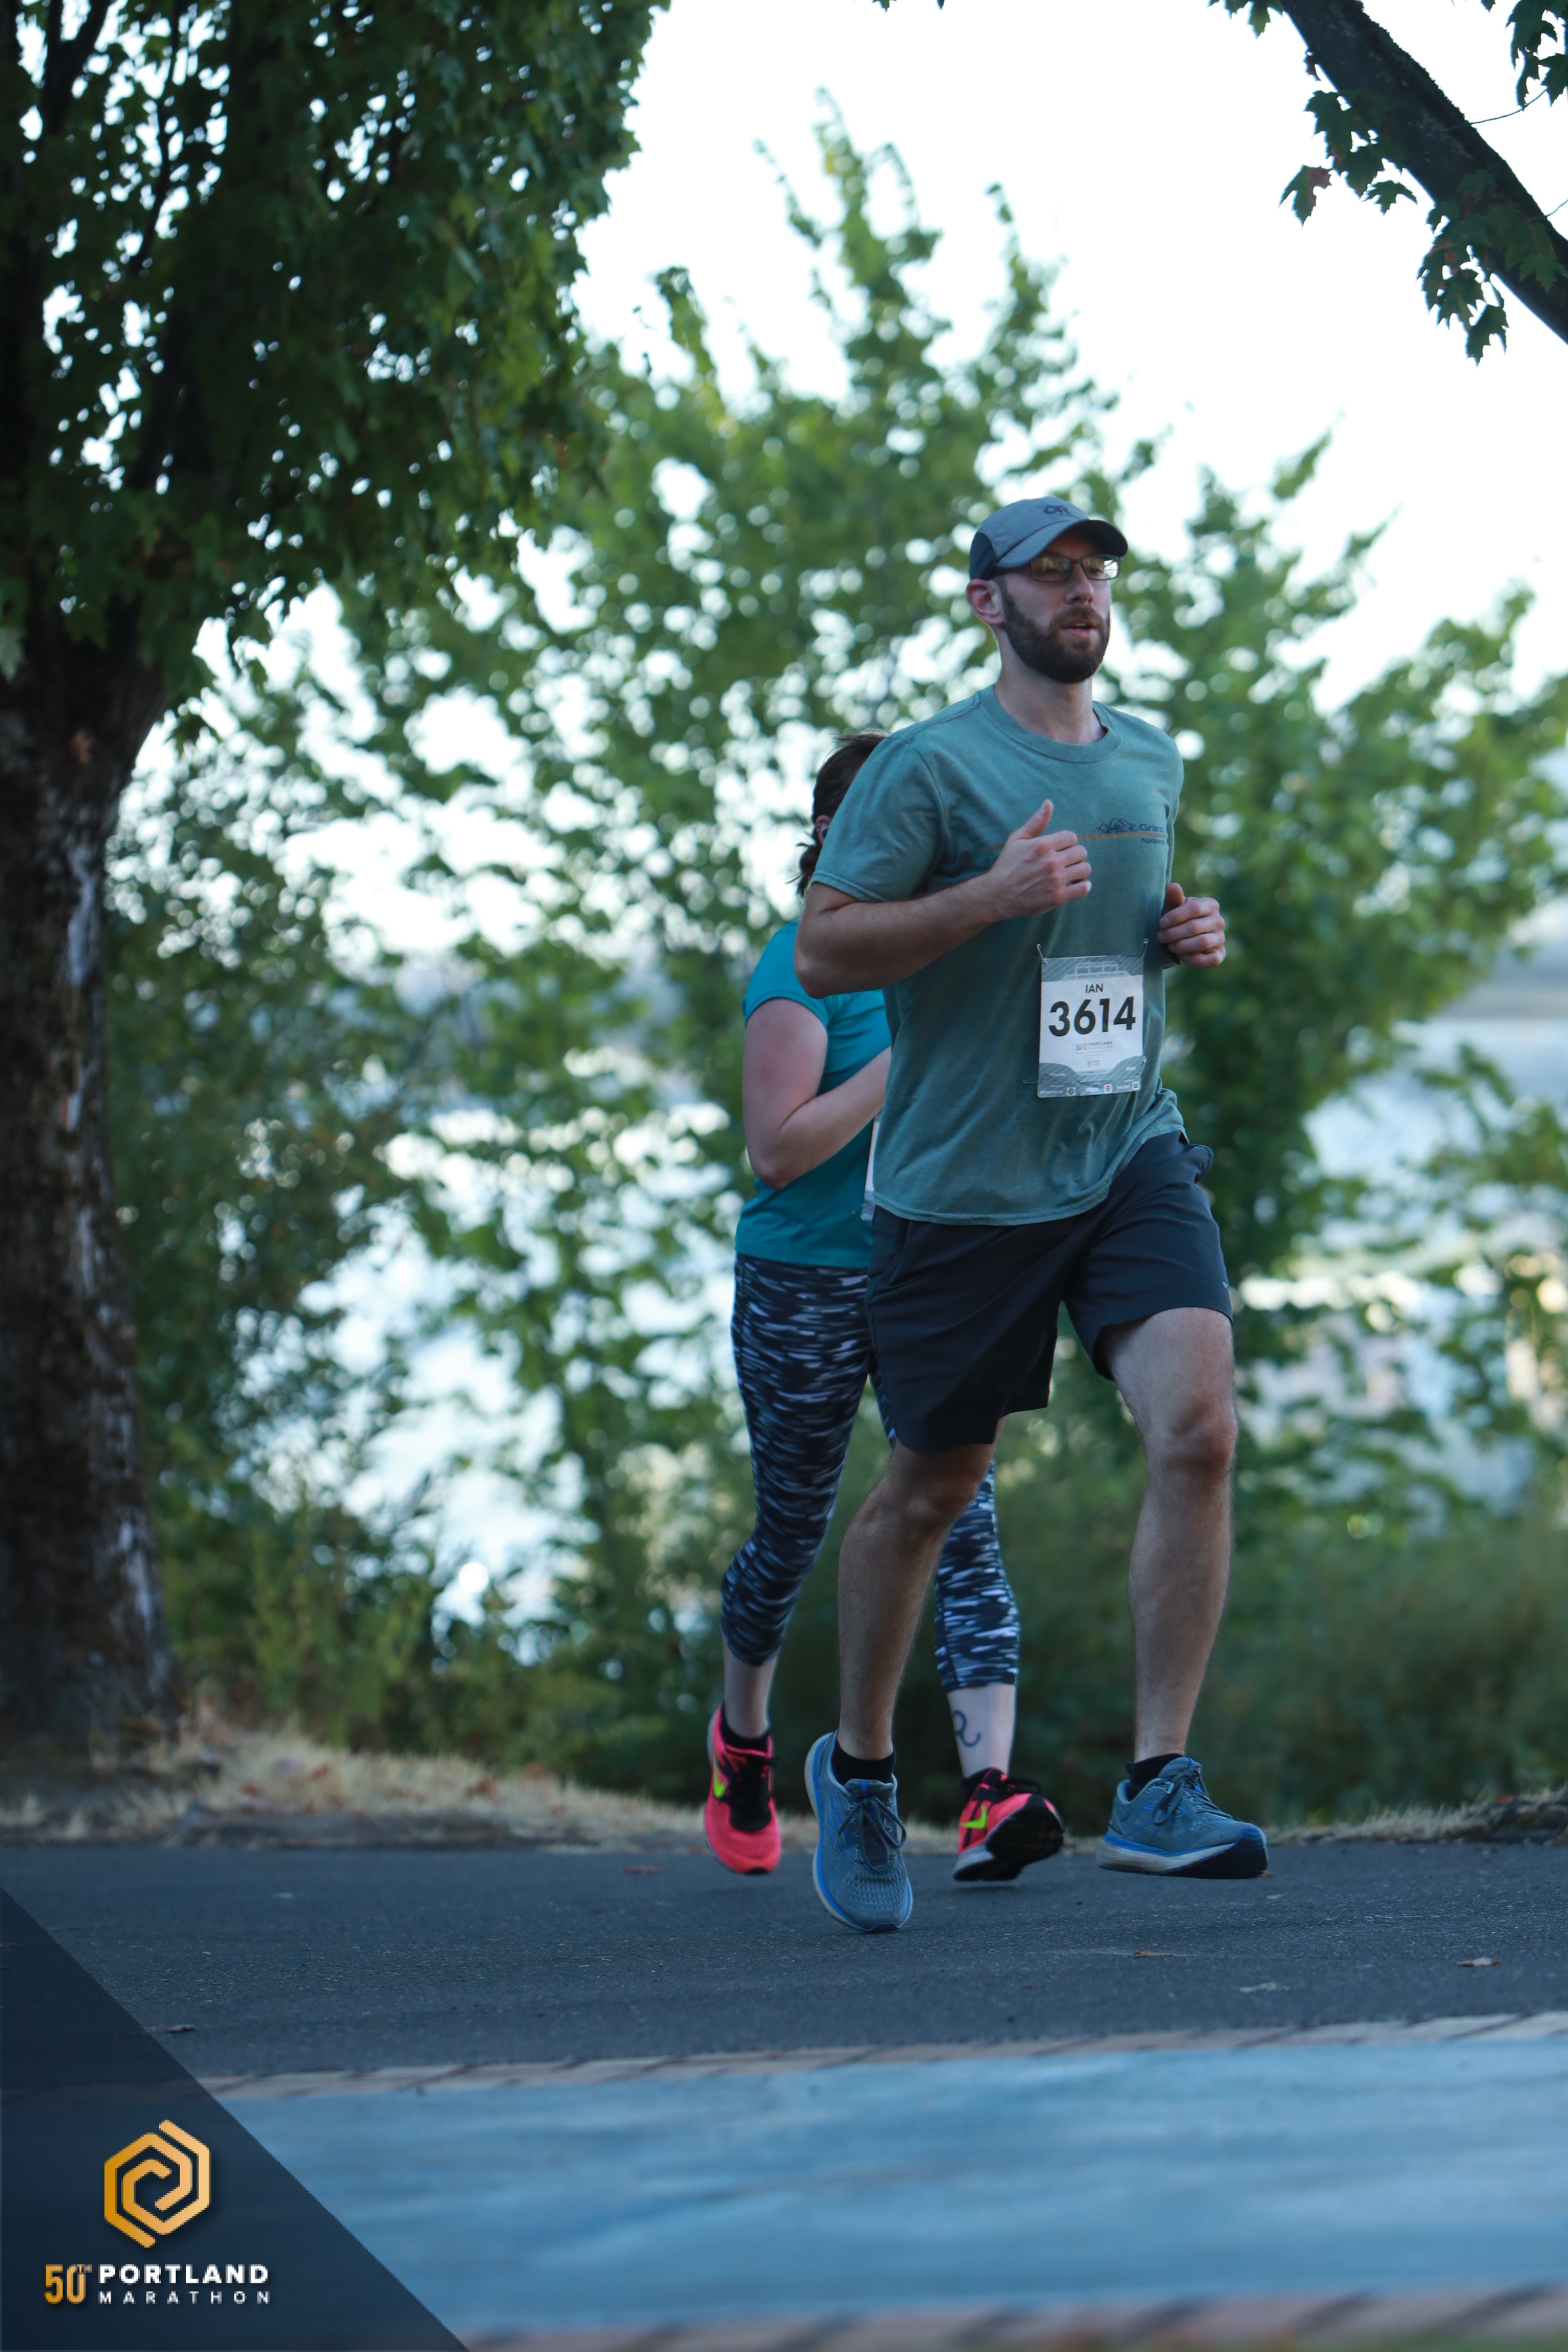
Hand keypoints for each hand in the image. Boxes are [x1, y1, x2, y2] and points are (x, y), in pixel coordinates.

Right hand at [978, 799, 1091, 920]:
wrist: (997, 895)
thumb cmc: (1006, 866)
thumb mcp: (1016, 839)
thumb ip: (1035, 822)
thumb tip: (1049, 803)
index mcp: (1042, 844)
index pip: (1071, 837)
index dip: (1067, 842)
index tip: (1060, 849)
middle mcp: (1051, 861)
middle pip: (1081, 852)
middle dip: (1075, 855)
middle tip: (1066, 861)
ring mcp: (1056, 880)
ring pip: (1085, 869)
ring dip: (1080, 870)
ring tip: (1071, 873)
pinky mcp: (1058, 897)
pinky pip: (1083, 888)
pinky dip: (1083, 885)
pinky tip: (1075, 884)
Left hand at [1158, 881, 1225, 966]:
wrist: (1178, 940)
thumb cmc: (1174, 921)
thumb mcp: (1171, 909)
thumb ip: (1172, 898)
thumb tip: (1173, 886)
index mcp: (1210, 905)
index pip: (1194, 908)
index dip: (1175, 916)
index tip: (1161, 923)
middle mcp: (1219, 921)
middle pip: (1194, 927)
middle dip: (1173, 933)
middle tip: (1161, 936)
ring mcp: (1220, 938)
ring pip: (1202, 943)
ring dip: (1181, 946)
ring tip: (1170, 945)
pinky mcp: (1219, 954)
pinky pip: (1210, 960)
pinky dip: (1193, 959)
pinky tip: (1181, 956)